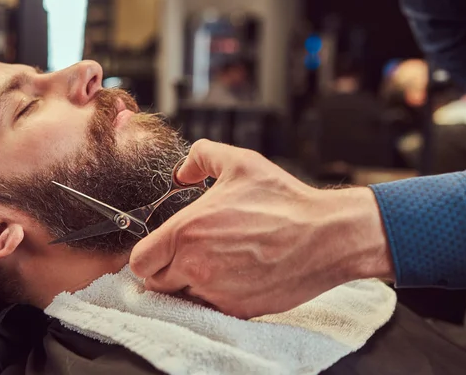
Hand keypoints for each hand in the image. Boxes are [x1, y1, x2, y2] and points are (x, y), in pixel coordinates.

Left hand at [130, 140, 392, 318]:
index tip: (161, 249)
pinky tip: (234, 276)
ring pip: (182, 297)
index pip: (140, 261)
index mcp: (187, 231)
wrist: (325, 236)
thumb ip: (202, 157)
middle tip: (190, 255)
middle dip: (167, 270)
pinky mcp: (236, 309)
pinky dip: (215, 297)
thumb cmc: (284, 200)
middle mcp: (195, 266)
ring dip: (189, 285)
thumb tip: (182, 171)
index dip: (147, 255)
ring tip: (216, 264)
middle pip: (156, 282)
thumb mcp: (240, 163)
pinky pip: (210, 308)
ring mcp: (216, 291)